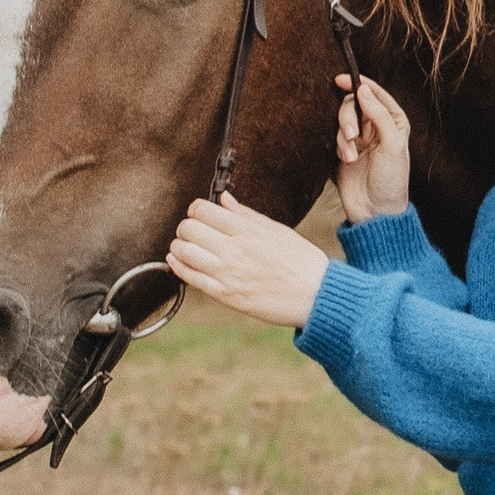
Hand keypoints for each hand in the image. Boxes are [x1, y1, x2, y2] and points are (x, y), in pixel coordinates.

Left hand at [166, 194, 331, 328]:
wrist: (317, 296)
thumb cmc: (303, 262)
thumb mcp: (278, 231)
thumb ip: (247, 215)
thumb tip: (224, 199)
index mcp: (247, 230)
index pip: (203, 210)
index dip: (196, 209)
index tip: (201, 214)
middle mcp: (234, 250)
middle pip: (188, 229)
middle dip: (186, 227)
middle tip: (193, 231)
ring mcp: (228, 274)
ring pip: (184, 252)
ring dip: (178, 246)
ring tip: (185, 246)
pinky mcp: (226, 295)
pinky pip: (191, 278)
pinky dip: (178, 267)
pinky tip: (178, 262)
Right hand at [334, 73, 412, 226]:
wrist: (374, 211)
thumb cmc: (391, 180)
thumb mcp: (392, 146)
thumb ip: (379, 115)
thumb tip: (363, 90)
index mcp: (393, 121)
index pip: (374, 94)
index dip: (358, 84)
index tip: (340, 79)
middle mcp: (375, 126)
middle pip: (352, 105)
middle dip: (348, 118)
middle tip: (352, 136)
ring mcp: (359, 139)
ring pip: (341, 121)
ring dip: (343, 138)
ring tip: (350, 157)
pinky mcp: (343, 150)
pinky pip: (333, 137)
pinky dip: (337, 146)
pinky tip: (345, 161)